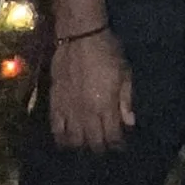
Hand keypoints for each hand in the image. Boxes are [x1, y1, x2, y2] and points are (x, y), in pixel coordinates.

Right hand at [49, 28, 134, 150]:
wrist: (79, 36)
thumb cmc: (107, 51)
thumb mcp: (125, 73)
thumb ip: (126, 99)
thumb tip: (129, 122)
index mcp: (106, 105)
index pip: (112, 136)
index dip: (117, 145)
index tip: (120, 146)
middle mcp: (87, 112)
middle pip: (93, 142)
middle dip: (101, 148)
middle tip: (104, 146)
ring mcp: (69, 109)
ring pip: (74, 140)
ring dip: (81, 146)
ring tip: (86, 145)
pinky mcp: (55, 102)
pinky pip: (55, 128)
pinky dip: (60, 138)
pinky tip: (65, 141)